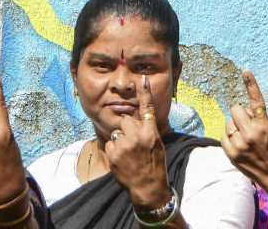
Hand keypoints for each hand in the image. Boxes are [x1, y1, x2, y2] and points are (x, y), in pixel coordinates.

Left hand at [105, 75, 170, 208]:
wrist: (148, 188)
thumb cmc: (155, 165)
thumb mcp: (157, 144)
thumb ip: (147, 129)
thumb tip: (139, 117)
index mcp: (151, 133)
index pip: (147, 109)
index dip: (145, 92)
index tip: (142, 78)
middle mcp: (137, 136)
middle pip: (126, 119)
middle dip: (128, 127)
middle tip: (134, 142)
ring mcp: (124, 145)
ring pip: (117, 132)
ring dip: (120, 140)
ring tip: (129, 154)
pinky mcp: (113, 153)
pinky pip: (110, 144)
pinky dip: (113, 150)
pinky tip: (122, 160)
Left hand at [221, 71, 267, 205]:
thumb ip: (262, 117)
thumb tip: (247, 110)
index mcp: (264, 125)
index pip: (257, 101)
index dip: (251, 84)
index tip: (245, 71)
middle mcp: (250, 133)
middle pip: (235, 109)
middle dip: (241, 113)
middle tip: (248, 123)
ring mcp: (239, 144)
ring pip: (229, 122)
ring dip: (235, 126)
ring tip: (246, 138)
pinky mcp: (231, 153)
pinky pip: (223, 135)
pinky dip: (230, 137)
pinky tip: (240, 144)